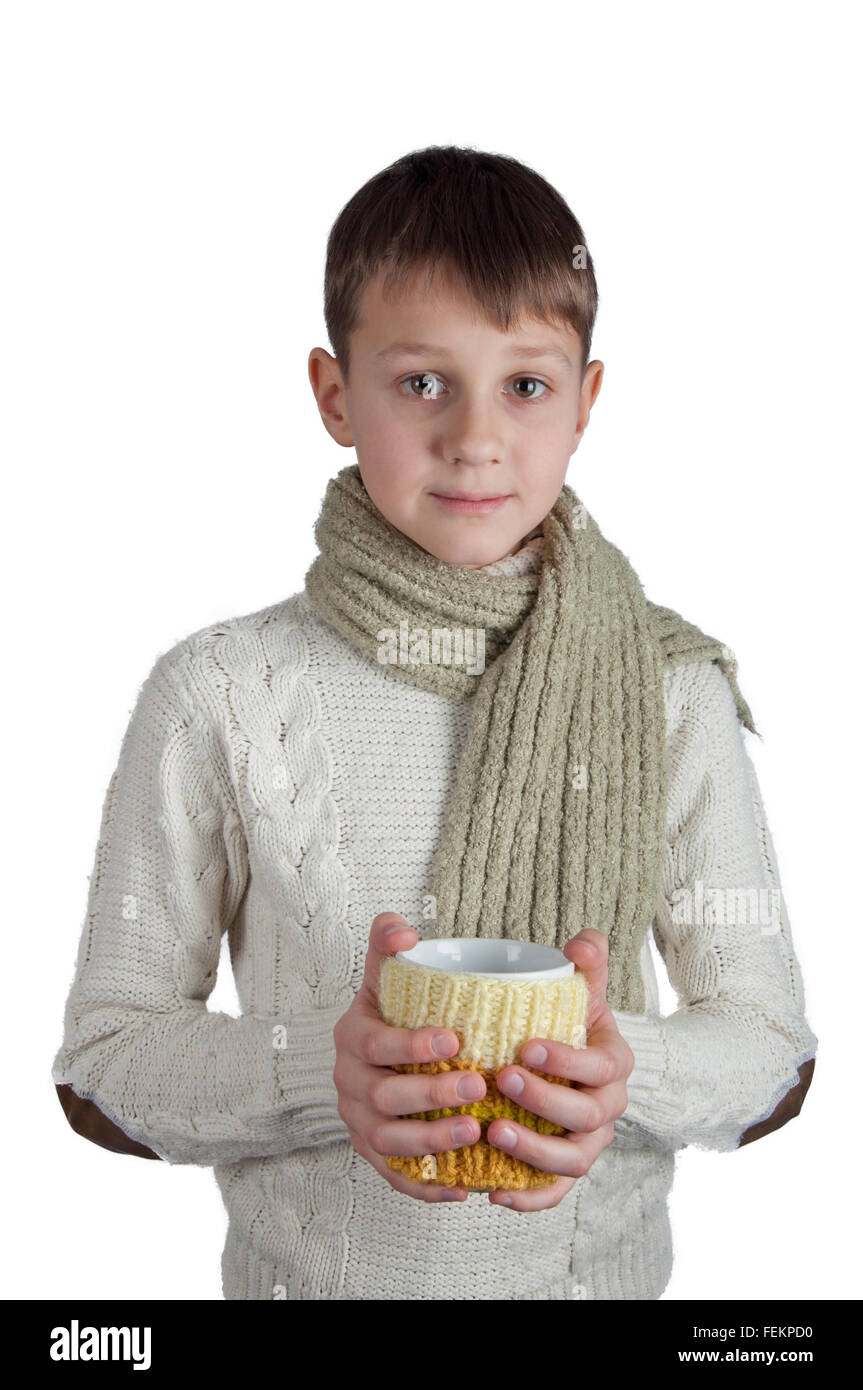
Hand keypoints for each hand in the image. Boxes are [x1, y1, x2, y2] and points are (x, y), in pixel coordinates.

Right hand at [332, 912, 485, 1203]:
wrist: (378, 1058)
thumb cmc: (394, 1014)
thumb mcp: (388, 977)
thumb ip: (389, 942)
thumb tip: (403, 929)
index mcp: (352, 1038)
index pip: (375, 1044)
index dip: (412, 1045)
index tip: (457, 1039)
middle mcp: (349, 1084)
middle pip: (384, 1097)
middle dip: (431, 1095)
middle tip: (480, 1087)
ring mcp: (358, 1124)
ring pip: (388, 1142)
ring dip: (431, 1142)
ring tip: (475, 1132)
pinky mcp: (374, 1157)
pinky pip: (395, 1178)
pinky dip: (426, 1187)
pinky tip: (463, 1187)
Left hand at [485, 928, 634, 1210]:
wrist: (558, 1064)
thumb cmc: (562, 1024)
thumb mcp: (577, 991)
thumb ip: (585, 964)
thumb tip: (585, 940)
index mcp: (613, 1062)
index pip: (603, 1065)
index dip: (569, 1059)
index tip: (526, 1046)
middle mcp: (606, 1107)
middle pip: (588, 1114)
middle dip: (547, 1099)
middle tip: (504, 1079)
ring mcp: (587, 1143)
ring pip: (573, 1160)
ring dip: (535, 1150)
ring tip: (494, 1132)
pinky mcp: (563, 1172)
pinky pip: (554, 1194)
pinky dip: (529, 1198)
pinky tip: (493, 1192)